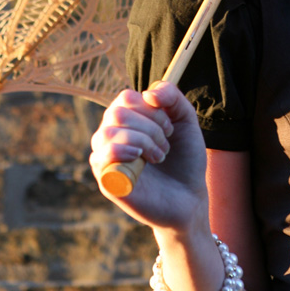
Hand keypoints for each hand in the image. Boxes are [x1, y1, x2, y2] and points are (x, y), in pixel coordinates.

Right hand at [89, 81, 209, 232]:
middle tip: (166, 145)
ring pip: (108, 133)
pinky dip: (121, 152)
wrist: (189, 197)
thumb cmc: (185, 159)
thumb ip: (172, 96)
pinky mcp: (106, 180)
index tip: (170, 127)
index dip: (151, 109)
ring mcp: (106, 158)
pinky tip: (139, 158)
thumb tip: (149, 93)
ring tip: (159, 157)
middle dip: (150, 127)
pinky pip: (100, 157)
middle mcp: (111, 136)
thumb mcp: (186, 120)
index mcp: (127, 120)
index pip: (125, 98)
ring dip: (142, 141)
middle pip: (117, 113)